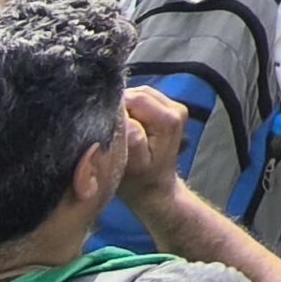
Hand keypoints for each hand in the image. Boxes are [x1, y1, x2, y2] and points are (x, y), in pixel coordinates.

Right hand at [117, 85, 190, 207]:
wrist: (155, 188)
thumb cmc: (140, 180)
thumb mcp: (133, 164)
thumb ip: (131, 137)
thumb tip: (123, 114)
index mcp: (169, 120)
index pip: (135, 98)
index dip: (116, 108)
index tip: (105, 125)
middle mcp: (176, 108)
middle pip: (138, 93)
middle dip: (120, 106)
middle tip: (109, 127)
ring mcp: (175, 106)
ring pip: (140, 93)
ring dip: (125, 107)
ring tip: (117, 127)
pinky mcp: (168, 107)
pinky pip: (143, 98)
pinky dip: (131, 107)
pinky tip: (125, 123)